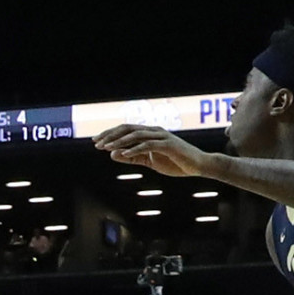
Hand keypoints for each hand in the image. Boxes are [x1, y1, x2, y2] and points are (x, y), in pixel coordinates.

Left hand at [93, 124, 213, 178]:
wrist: (198, 166)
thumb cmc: (175, 162)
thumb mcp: (149, 161)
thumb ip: (132, 157)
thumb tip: (112, 155)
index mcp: (149, 133)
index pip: (126, 130)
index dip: (110, 134)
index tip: (96, 141)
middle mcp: (155, 131)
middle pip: (128, 128)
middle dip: (111, 135)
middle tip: (97, 143)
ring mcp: (162, 136)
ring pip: (136, 134)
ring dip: (120, 141)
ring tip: (106, 147)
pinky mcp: (168, 145)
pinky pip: (148, 145)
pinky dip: (134, 148)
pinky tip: (123, 154)